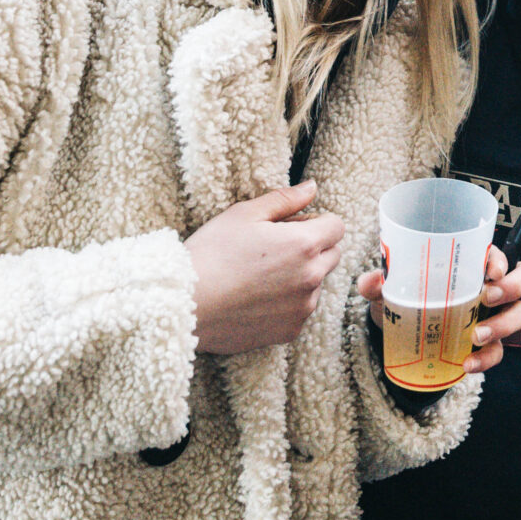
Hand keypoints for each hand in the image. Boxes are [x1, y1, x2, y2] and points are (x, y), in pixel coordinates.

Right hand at [185, 181, 345, 354]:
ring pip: (316, 283)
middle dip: (312, 248)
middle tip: (273, 249)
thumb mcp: (243, 215)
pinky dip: (286, 303)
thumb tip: (312, 188)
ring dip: (300, 276)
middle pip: (332, 255)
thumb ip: (284, 200)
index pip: (337, 226)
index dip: (315, 222)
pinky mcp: (289, 331)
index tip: (289, 226)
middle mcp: (311, 278)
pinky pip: (300, 310)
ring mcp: (302, 308)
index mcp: (304, 244)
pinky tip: (255, 299)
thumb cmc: (210, 254)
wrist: (183, 306)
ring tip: (258, 276)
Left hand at [358, 244, 520, 376]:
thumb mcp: (389, 290)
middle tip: (489, 298)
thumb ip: (377, 284)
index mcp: (473, 263)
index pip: (499, 253)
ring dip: (504, 324)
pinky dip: (487, 359)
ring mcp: (495, 314)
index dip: (501, 259)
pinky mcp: (489, 343)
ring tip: (476, 336)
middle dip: (515, 286)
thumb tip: (371, 281)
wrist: (404, 334)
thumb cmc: (406, 298)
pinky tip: (468, 364)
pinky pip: (499, 350)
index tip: (489, 271)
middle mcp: (491, 285)